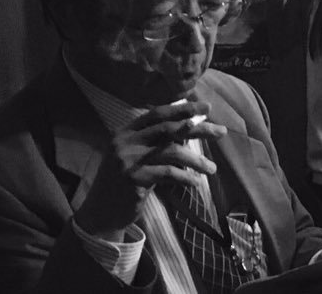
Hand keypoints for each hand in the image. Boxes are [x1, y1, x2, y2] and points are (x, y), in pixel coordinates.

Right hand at [74, 101, 224, 240]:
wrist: (100, 212)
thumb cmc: (126, 183)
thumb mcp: (137, 157)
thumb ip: (157, 143)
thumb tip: (192, 128)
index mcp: (125, 132)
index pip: (158, 113)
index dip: (183, 109)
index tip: (207, 108)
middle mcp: (124, 142)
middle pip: (169, 128)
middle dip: (199, 128)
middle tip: (221, 132)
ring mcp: (127, 160)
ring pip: (172, 152)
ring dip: (197, 160)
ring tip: (212, 169)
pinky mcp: (132, 179)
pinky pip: (168, 173)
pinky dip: (186, 178)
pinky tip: (197, 183)